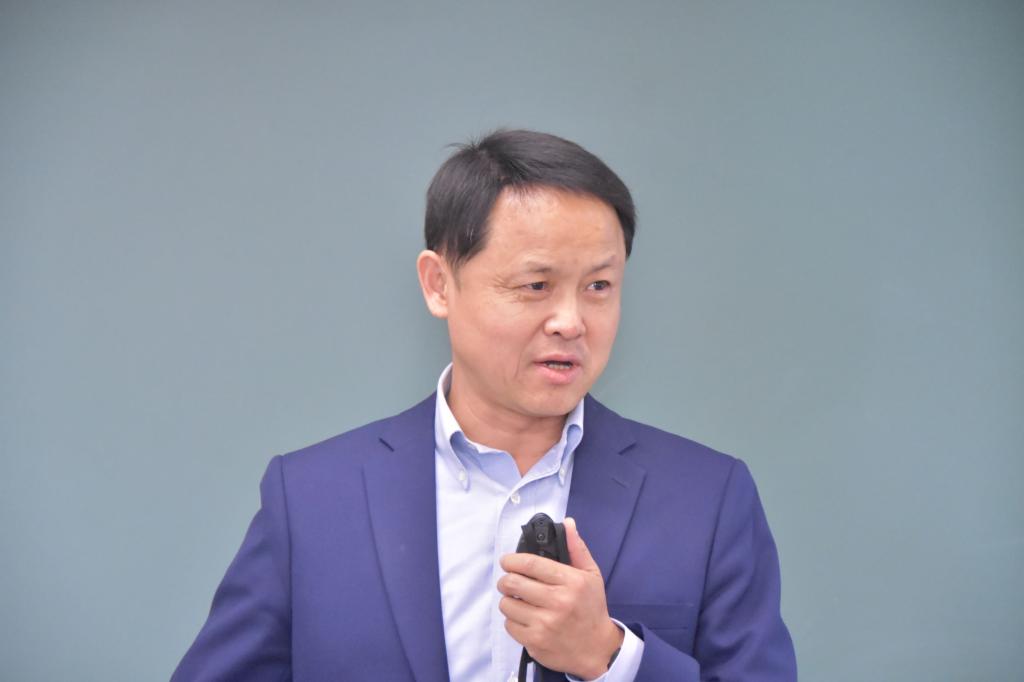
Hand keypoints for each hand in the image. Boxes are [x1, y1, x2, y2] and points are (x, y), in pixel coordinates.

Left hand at [498, 517, 623, 679]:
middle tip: (509, 581)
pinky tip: (524, 618)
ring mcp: (545, 624)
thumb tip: (567, 523)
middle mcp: (557, 602)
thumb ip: (577, 548)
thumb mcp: (592, 576)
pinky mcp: (535, 642)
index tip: (507, 561)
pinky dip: (512, 620)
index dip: (512, 560)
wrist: (597, 650)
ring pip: (507, 604)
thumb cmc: (592, 609)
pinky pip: (509, 625)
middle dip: (505, 579)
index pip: (531, 564)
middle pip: (513, 583)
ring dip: (509, 600)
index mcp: (571, 582)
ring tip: (518, 600)